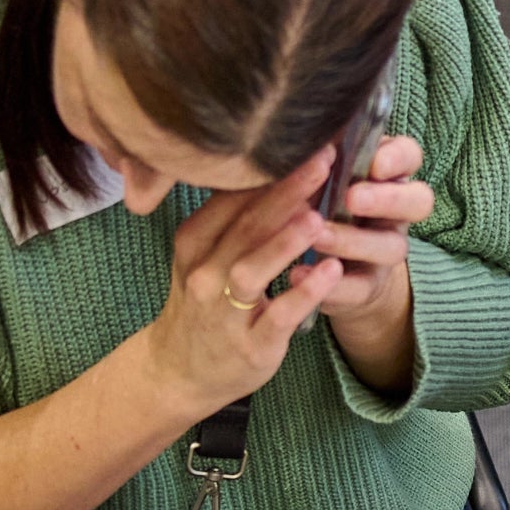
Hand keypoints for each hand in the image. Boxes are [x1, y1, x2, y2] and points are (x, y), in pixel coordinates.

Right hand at [145, 149, 341, 414]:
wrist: (179, 372)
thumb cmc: (205, 303)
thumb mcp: (205, 256)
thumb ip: (234, 217)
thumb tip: (274, 163)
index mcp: (195, 241)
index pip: (231, 198)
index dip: (269, 169)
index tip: (306, 137)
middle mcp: (204, 272)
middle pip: (245, 226)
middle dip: (286, 192)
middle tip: (324, 160)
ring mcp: (225, 311)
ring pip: (252, 270)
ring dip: (286, 242)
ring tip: (321, 217)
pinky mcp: (251, 345)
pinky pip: (278, 316)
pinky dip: (304, 293)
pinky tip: (330, 272)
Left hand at [314, 134, 432, 384]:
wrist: (324, 270)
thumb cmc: (316, 204)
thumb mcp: (317, 174)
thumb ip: (317, 152)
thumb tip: (290, 113)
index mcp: (387, 176)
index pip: (410, 156)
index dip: (398, 158)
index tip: (374, 161)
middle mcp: (396, 213)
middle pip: (418, 202)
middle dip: (387, 199)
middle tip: (352, 198)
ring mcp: (385, 252)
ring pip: (390, 248)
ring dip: (353, 240)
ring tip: (316, 236)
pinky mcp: (368, 288)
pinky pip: (358, 289)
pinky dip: (330, 285)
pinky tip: (298, 273)